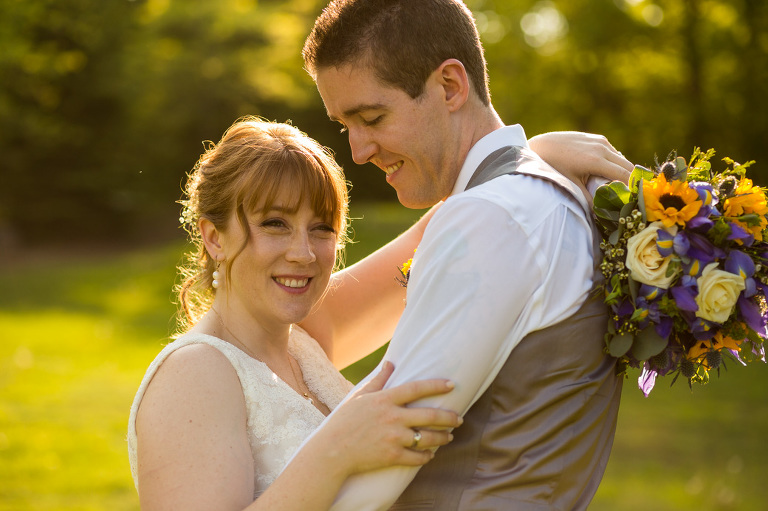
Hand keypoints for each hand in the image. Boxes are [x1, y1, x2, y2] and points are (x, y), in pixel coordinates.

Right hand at [319, 361, 460, 476]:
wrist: (332, 451)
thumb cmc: (344, 421)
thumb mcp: (359, 396)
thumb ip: (378, 380)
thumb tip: (390, 363)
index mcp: (384, 400)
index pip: (416, 388)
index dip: (436, 385)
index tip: (451, 384)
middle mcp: (392, 417)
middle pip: (429, 415)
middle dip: (449, 417)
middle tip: (459, 419)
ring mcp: (393, 438)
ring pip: (427, 438)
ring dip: (442, 438)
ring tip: (449, 437)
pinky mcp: (391, 456)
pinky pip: (417, 457)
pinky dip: (426, 456)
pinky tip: (430, 454)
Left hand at [529, 131, 632, 206]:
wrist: (542, 146)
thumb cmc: (554, 167)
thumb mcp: (570, 185)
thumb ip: (588, 199)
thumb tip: (600, 214)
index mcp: (596, 160)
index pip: (624, 174)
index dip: (632, 187)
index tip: (636, 198)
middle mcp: (601, 148)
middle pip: (626, 165)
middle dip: (631, 180)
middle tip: (631, 195)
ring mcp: (599, 141)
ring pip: (620, 158)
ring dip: (622, 170)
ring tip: (620, 185)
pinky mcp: (596, 138)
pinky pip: (611, 151)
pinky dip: (614, 162)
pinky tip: (607, 172)